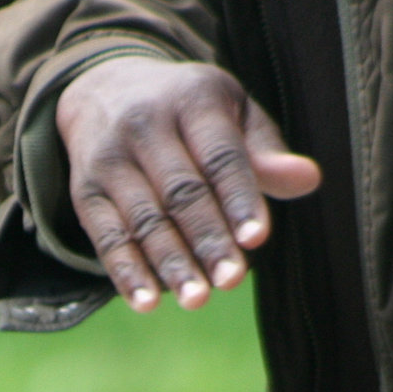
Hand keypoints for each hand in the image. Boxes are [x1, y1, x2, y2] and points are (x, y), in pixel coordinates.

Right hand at [55, 57, 319, 311]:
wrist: (103, 89)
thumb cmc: (190, 114)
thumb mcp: (232, 114)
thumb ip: (266, 152)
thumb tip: (308, 179)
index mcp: (192, 98)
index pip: (219, 155)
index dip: (238, 198)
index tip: (257, 239)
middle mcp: (144, 123)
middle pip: (180, 191)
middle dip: (207, 239)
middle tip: (231, 281)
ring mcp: (109, 157)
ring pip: (143, 218)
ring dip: (170, 263)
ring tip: (196, 299)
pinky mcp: (84, 188)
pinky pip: (105, 235)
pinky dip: (125, 271)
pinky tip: (146, 302)